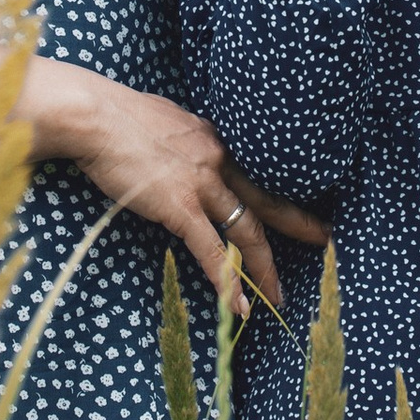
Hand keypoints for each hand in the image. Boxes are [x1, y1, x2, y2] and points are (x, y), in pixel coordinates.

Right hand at [26, 62, 323, 299]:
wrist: (94, 116)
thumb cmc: (117, 115)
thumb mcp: (166, 119)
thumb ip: (182, 137)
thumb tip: (180, 144)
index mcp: (215, 138)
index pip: (256, 170)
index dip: (279, 191)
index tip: (299, 204)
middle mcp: (218, 159)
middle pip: (267, 200)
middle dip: (299, 223)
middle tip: (325, 240)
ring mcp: (201, 183)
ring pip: (246, 230)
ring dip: (264, 266)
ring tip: (278, 294)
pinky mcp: (179, 206)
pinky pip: (211, 250)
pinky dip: (227, 281)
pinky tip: (238, 305)